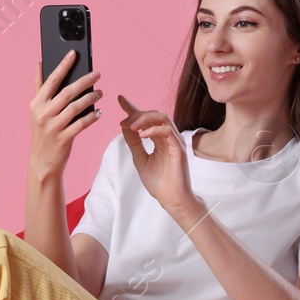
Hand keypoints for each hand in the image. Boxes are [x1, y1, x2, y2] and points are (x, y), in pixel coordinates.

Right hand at [28, 49, 101, 180]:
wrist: (42, 160)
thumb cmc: (43, 132)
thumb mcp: (37, 109)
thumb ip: (39, 87)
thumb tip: (40, 63)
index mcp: (37, 103)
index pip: (52, 80)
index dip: (63, 65)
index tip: (74, 53)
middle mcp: (43, 114)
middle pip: (67, 92)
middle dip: (84, 81)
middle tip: (97, 74)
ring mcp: (53, 127)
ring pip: (76, 107)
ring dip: (90, 98)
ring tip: (100, 92)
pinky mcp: (63, 139)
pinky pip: (82, 124)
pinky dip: (92, 117)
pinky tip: (99, 112)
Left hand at [116, 94, 198, 216]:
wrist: (172, 200)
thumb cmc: (159, 182)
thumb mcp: (140, 159)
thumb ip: (133, 143)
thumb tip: (124, 126)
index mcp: (159, 139)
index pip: (146, 119)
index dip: (133, 108)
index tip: (120, 99)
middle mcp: (168, 137)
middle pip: (154, 115)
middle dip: (136, 115)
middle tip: (123, 121)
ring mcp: (175, 142)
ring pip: (162, 118)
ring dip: (145, 119)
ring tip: (131, 126)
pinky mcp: (179, 149)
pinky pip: (168, 132)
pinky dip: (154, 130)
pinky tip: (142, 135)